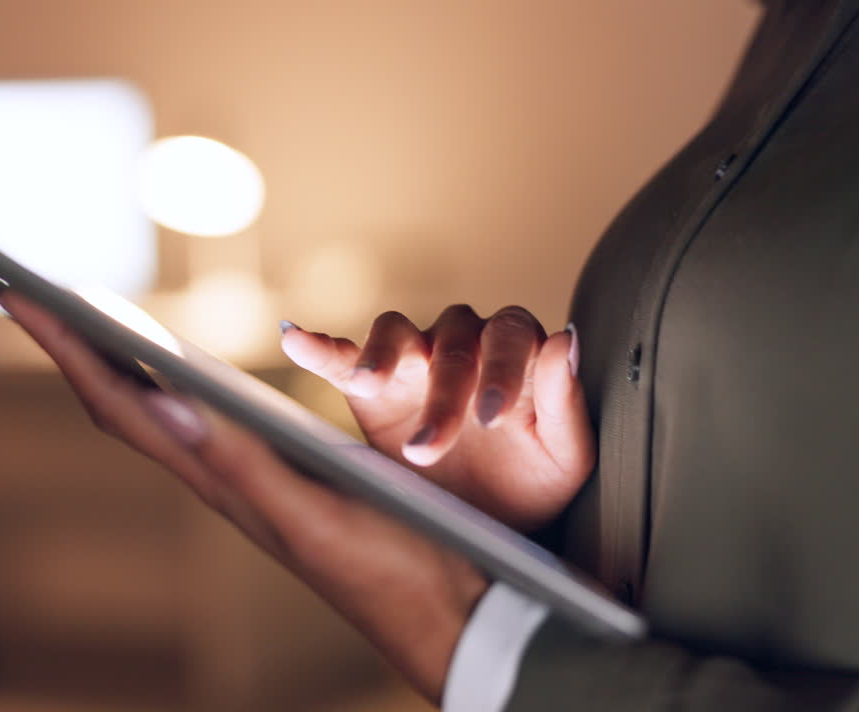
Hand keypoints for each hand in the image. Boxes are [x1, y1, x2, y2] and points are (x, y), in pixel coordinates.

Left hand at [0, 279, 486, 702]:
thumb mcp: (310, 513)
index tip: (13, 290)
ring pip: (155, 409)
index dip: (65, 346)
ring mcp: (244, 473)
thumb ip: (245, 463)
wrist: (436, 608)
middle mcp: (218, 473)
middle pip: (121, 399)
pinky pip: (202, 416)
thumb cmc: (384, 564)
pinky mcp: (280, 471)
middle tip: (25, 290)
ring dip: (111, 360)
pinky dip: (170, 379)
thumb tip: (172, 402)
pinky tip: (175, 369)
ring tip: (81, 318)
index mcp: (217, 478)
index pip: (118, 401)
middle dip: (70, 342)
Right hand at [281, 305, 593, 530]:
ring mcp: (414, 363)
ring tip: (367, 384)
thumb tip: (560, 340)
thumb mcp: (563, 457)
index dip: (500, 371)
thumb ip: (562, 401)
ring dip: (382, 356)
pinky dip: (318, 347)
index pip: (508, 336)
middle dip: (442, 392)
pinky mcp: (370, 389)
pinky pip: (342, 357)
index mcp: (514, 354)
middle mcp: (463, 346)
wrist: (491, 527)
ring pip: (397, 331)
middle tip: (431, 447)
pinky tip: (295, 340)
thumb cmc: (533, 485)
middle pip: (450, 340)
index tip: (491, 421)